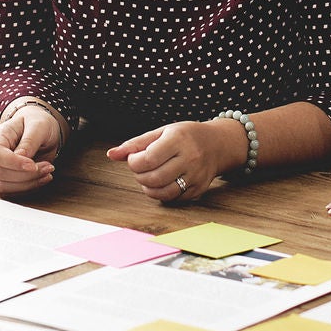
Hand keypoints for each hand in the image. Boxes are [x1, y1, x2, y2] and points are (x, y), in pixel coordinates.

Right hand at [0, 103, 61, 196]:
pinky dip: (29, 189)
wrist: (41, 129)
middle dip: (27, 175)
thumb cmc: (37, 123)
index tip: (33, 164)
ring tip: (47, 172)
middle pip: (1, 173)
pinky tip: (42, 178)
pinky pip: (12, 192)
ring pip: (5, 187)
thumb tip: (21, 157)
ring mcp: (0, 168)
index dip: (13, 163)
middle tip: (48, 167)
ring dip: (29, 184)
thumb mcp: (38, 125)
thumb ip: (29, 141)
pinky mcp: (8, 180)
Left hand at [107, 120, 243, 201]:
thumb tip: (111, 154)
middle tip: (141, 169)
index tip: (134, 158)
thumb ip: (135, 143)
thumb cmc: (186, 136)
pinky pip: (174, 198)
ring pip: (163, 192)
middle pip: (154, 178)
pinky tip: (162, 183)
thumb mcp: (161, 132)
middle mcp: (190, 158)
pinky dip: (162, 194)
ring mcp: (196, 175)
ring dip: (148, 188)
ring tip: (149, 177)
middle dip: (140, 176)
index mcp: (178, 139)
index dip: (134, 162)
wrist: (218, 144)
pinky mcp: (199, 189)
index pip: (148, 159)